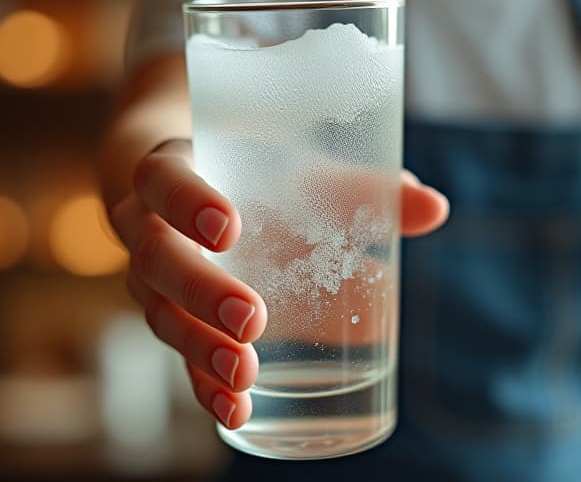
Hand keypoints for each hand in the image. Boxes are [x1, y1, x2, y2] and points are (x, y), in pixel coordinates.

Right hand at [109, 139, 448, 429]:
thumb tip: (435, 208)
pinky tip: (235, 410)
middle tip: (252, 317)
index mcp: (173, 169)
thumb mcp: (294, 170)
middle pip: (155, 259)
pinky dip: (204, 386)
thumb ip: (359, 189)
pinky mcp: (168, 321)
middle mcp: (145, 226)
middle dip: (201, 292)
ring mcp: (149, 279)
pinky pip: (176, 356)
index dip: (186, 203)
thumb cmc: (248, 175)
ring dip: (201, 349)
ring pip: (159, 315)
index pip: (161, 179)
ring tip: (243, 375)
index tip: (231, 228)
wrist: (186, 193)